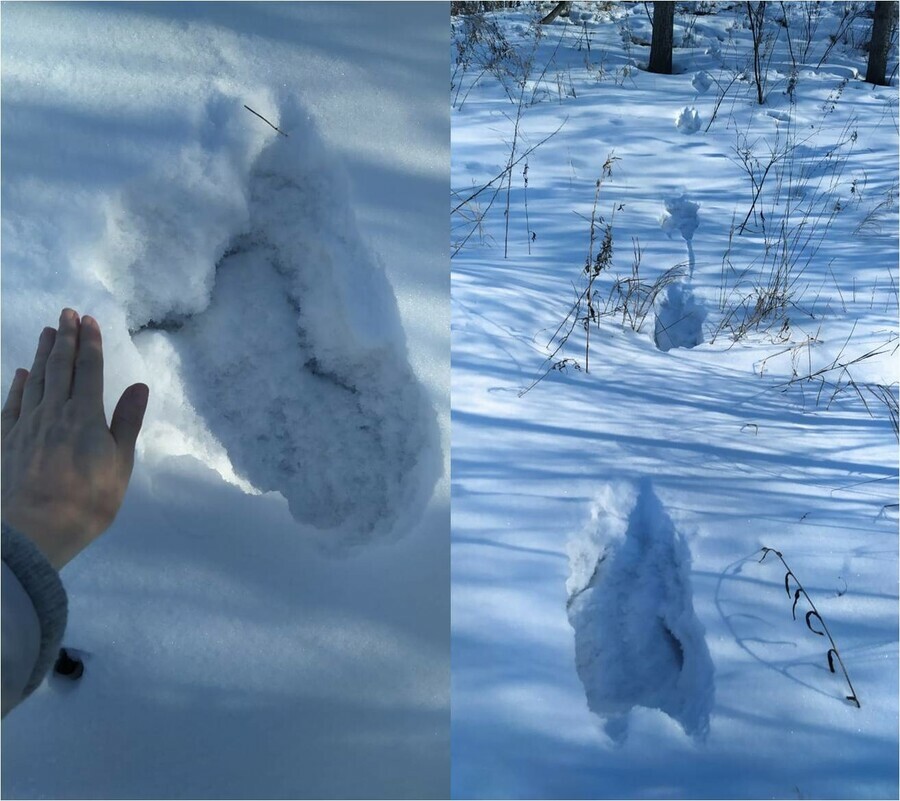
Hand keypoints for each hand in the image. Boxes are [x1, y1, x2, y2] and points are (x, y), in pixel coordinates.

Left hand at [1, 309, 148, 568]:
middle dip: (65, 338)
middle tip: (66, 313)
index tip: (90, 320)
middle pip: (59, 367)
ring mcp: (26, 425)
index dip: (90, 344)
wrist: (34, 531)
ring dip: (43, 354)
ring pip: (35, 379)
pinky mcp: (7, 441)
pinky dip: (18, 385)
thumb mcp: (120, 464)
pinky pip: (12, 404)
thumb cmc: (88, 501)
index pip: (88, 370)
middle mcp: (53, 412)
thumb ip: (126, 422)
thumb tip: (139, 386)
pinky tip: (21, 373)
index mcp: (85, 415)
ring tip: (48, 332)